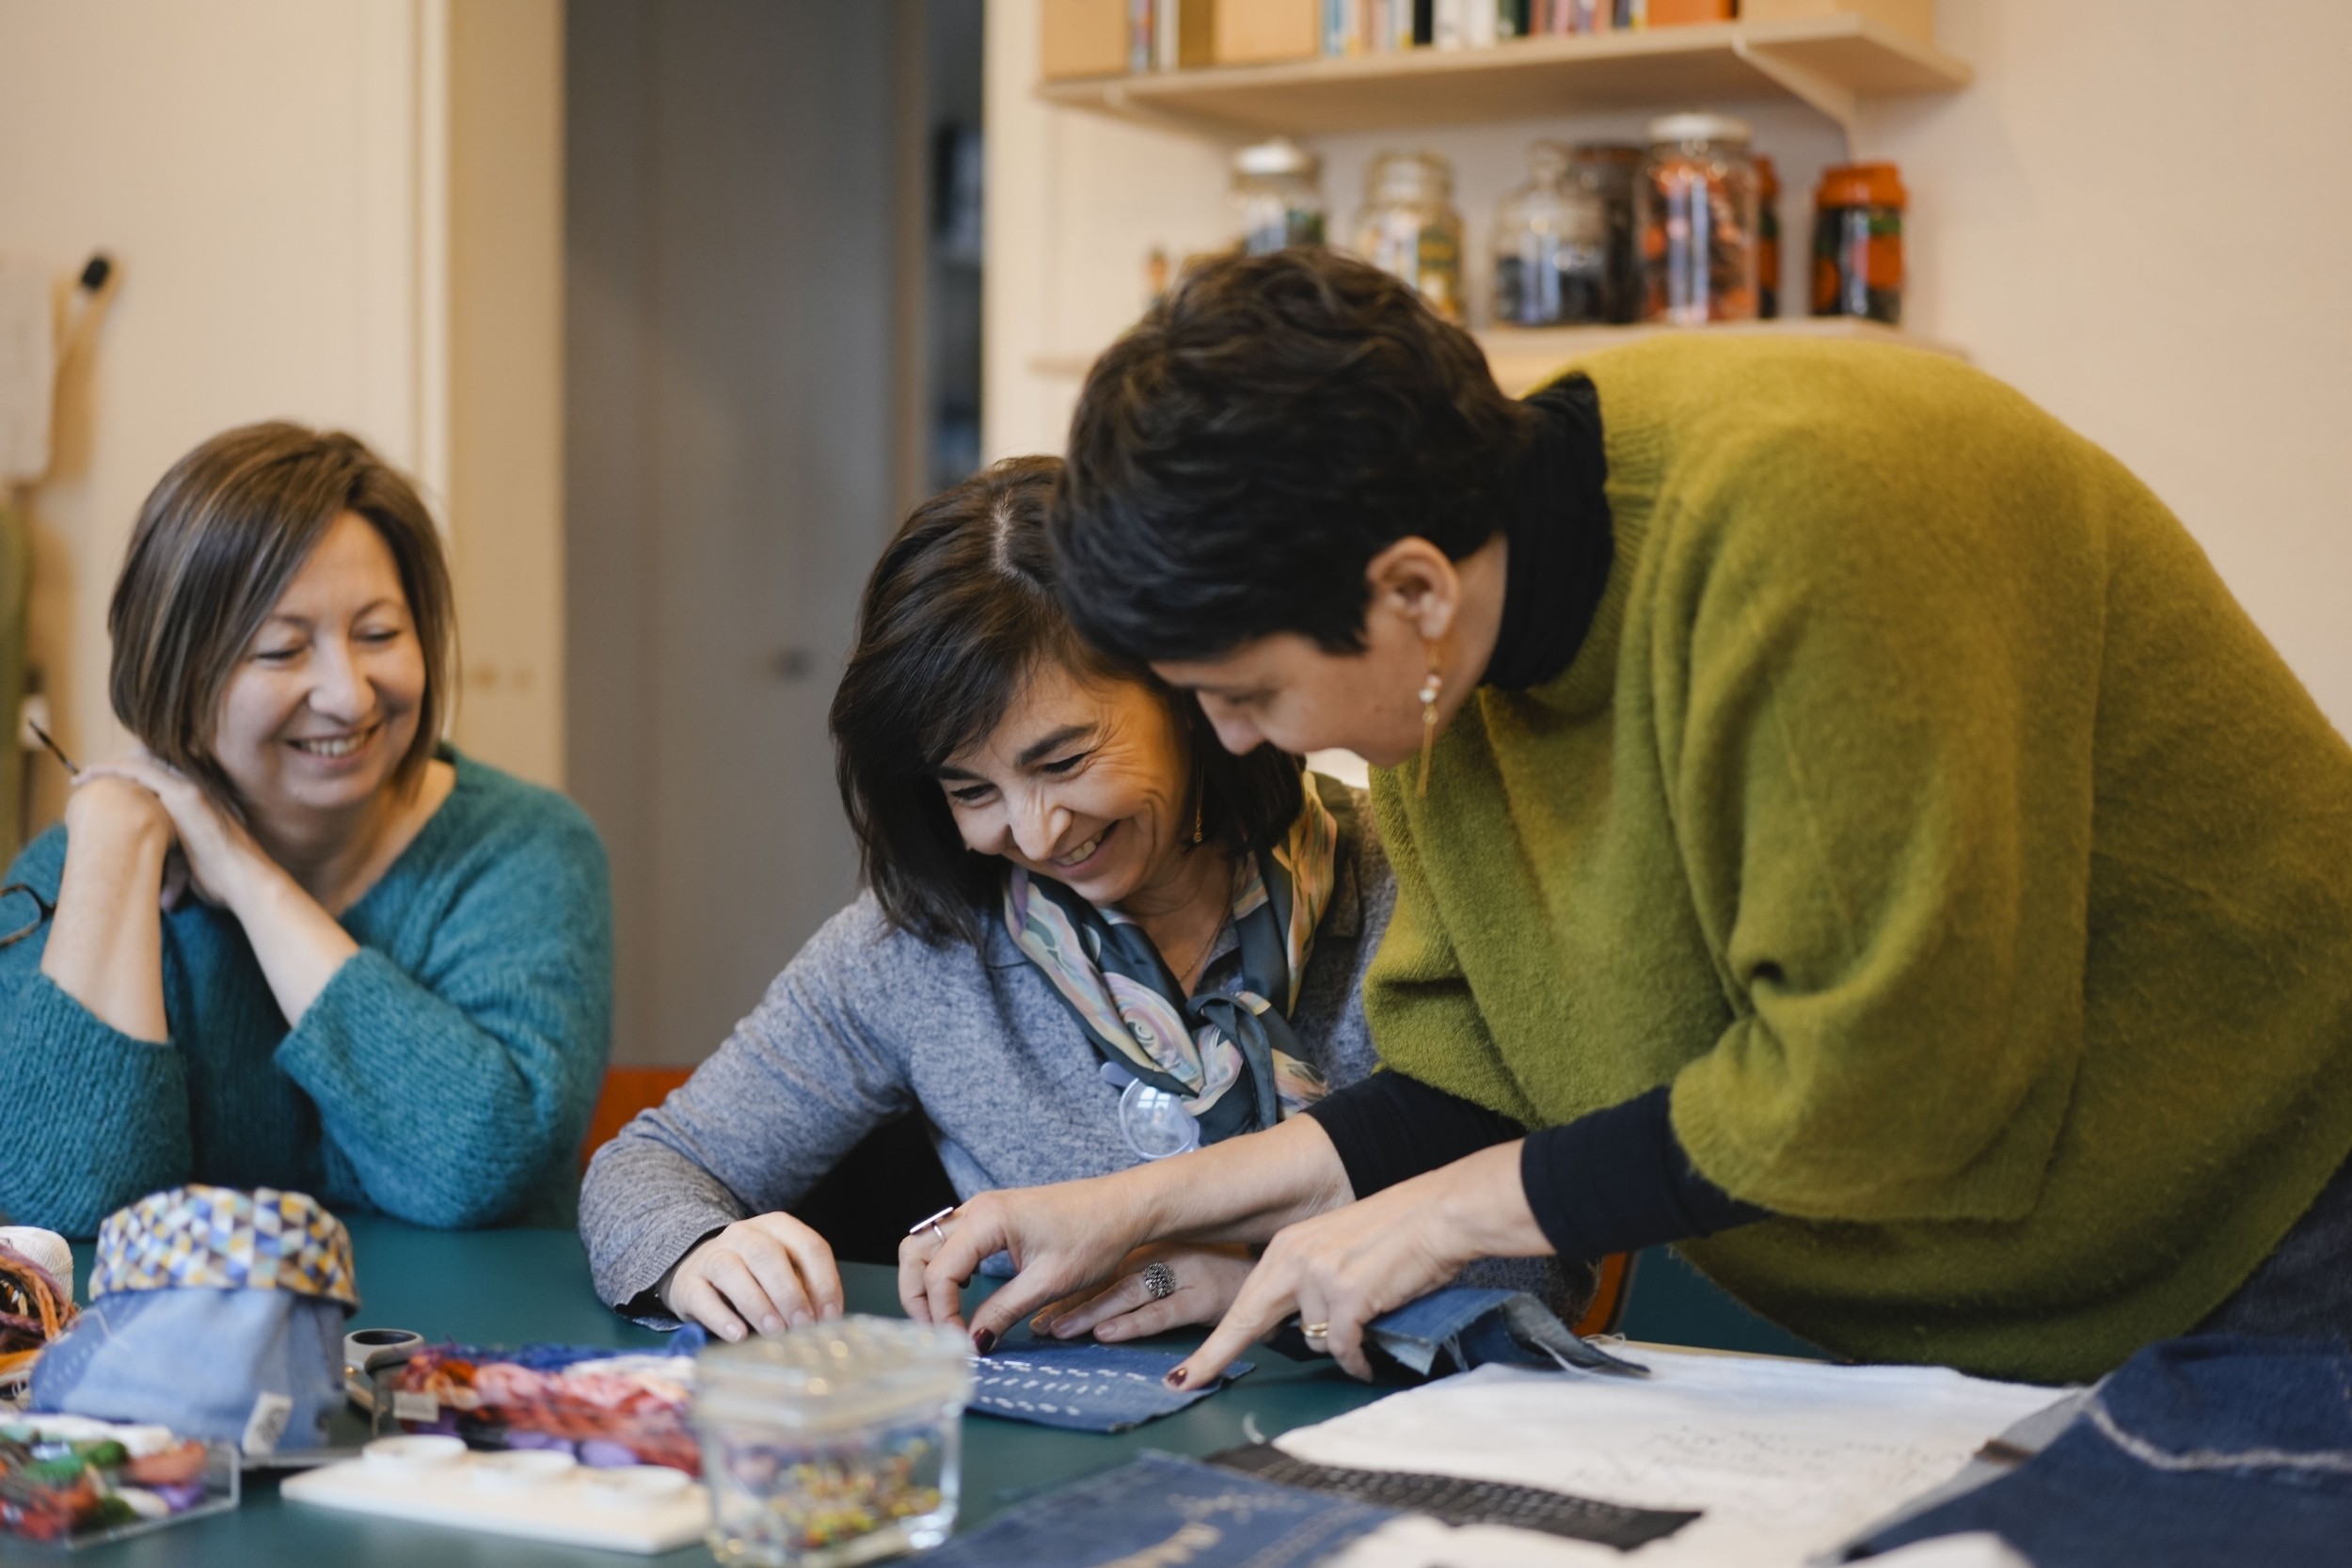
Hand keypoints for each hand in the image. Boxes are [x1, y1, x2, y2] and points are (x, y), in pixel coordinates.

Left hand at [76, 754, 273, 912]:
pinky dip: (110, 770)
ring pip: (140, 763)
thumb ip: (172, 857)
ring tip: (82, 778)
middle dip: (118, 769)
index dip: (133, 779)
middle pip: (149, 764)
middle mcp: (194, 789)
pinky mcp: (182, 793)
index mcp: (198, 801)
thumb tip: (160, 890)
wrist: (245, 881)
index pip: (160, 777)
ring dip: (108, 768)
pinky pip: (137, 770)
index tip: (110, 789)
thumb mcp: (189, 861)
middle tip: (91, 780)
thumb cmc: (223, 880)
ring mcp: (190, 788)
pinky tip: (88, 775)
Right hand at [661, 1213, 845, 1341]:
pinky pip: (702, 1297)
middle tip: (803, 1325)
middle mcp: (743, 1234)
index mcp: (777, 1227)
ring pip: (732, 1271)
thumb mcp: (783, 1272)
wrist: (696, 1269)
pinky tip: (737, 1335)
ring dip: (758, 1304)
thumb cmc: (752, 1274)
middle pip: (768, 1255)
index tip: (830, 1316)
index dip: (824, 1281)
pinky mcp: (687, 1282)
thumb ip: (804, 1289)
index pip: (808, 1245)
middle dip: (790, 1293)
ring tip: (775, 1332)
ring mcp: (712, 1255)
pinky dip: (721, 1317)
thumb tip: (824, 1320)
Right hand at [897, 1176, 1156, 1348]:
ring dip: (927, 1282)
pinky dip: (944, 1269)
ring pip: (927, 1244)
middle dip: (918, 1297)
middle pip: (916, 1252)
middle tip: (938, 1334)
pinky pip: (949, 1242)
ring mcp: (981, 1210)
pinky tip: (963, 1295)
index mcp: (986, 1219)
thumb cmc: (1096, 1237)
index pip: (939, 1274)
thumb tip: (971, 1343)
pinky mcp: (992, 1217)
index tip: (959, 1345)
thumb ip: (1003, 1311)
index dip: (942, 1315)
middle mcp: (975, 1208)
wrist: (1125, 1206)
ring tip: (945, 1320)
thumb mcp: (1049, 1282)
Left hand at [1028, 1243, 1256, 1343]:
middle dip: (1072, 1303)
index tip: (1037, 1313)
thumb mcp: (1177, 1274)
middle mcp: (1166, 1257)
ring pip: (1130, 1293)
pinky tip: (1108, 1335)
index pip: (1103, 1272)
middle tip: (1039, 1325)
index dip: (1069, 1292)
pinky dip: (1134, 1326)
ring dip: (1092, 1313)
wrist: (1275, 1276)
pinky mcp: (1206, 1296)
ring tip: (1060, 1330)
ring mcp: (1187, 1274)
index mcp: (1154, 1250)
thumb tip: (1092, 1313)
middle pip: (1110, 1281)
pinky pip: (1164, 1313)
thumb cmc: (1221, 1278)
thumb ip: (1142, 1286)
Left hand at [1170, 1140, 1539, 1385]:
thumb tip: (1304, 1328)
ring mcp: (1318, 1278)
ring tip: (1365, 1318)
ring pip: (1314, 1340)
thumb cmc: (1396, 1234)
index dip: (1212, 1344)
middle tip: (1188, 1382)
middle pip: (1247, 1321)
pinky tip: (1368, 1357)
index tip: (1183, 1374)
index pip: (1240, 1303)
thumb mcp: (1335, 1249)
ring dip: (1337, 1342)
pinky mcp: (1348, 1297)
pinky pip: (1344, 1348)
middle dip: (1215, 1356)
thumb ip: (1309, 1282)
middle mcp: (1293, 1259)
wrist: (1436, 1215)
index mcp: (1285, 1247)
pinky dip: (1357, 1359)